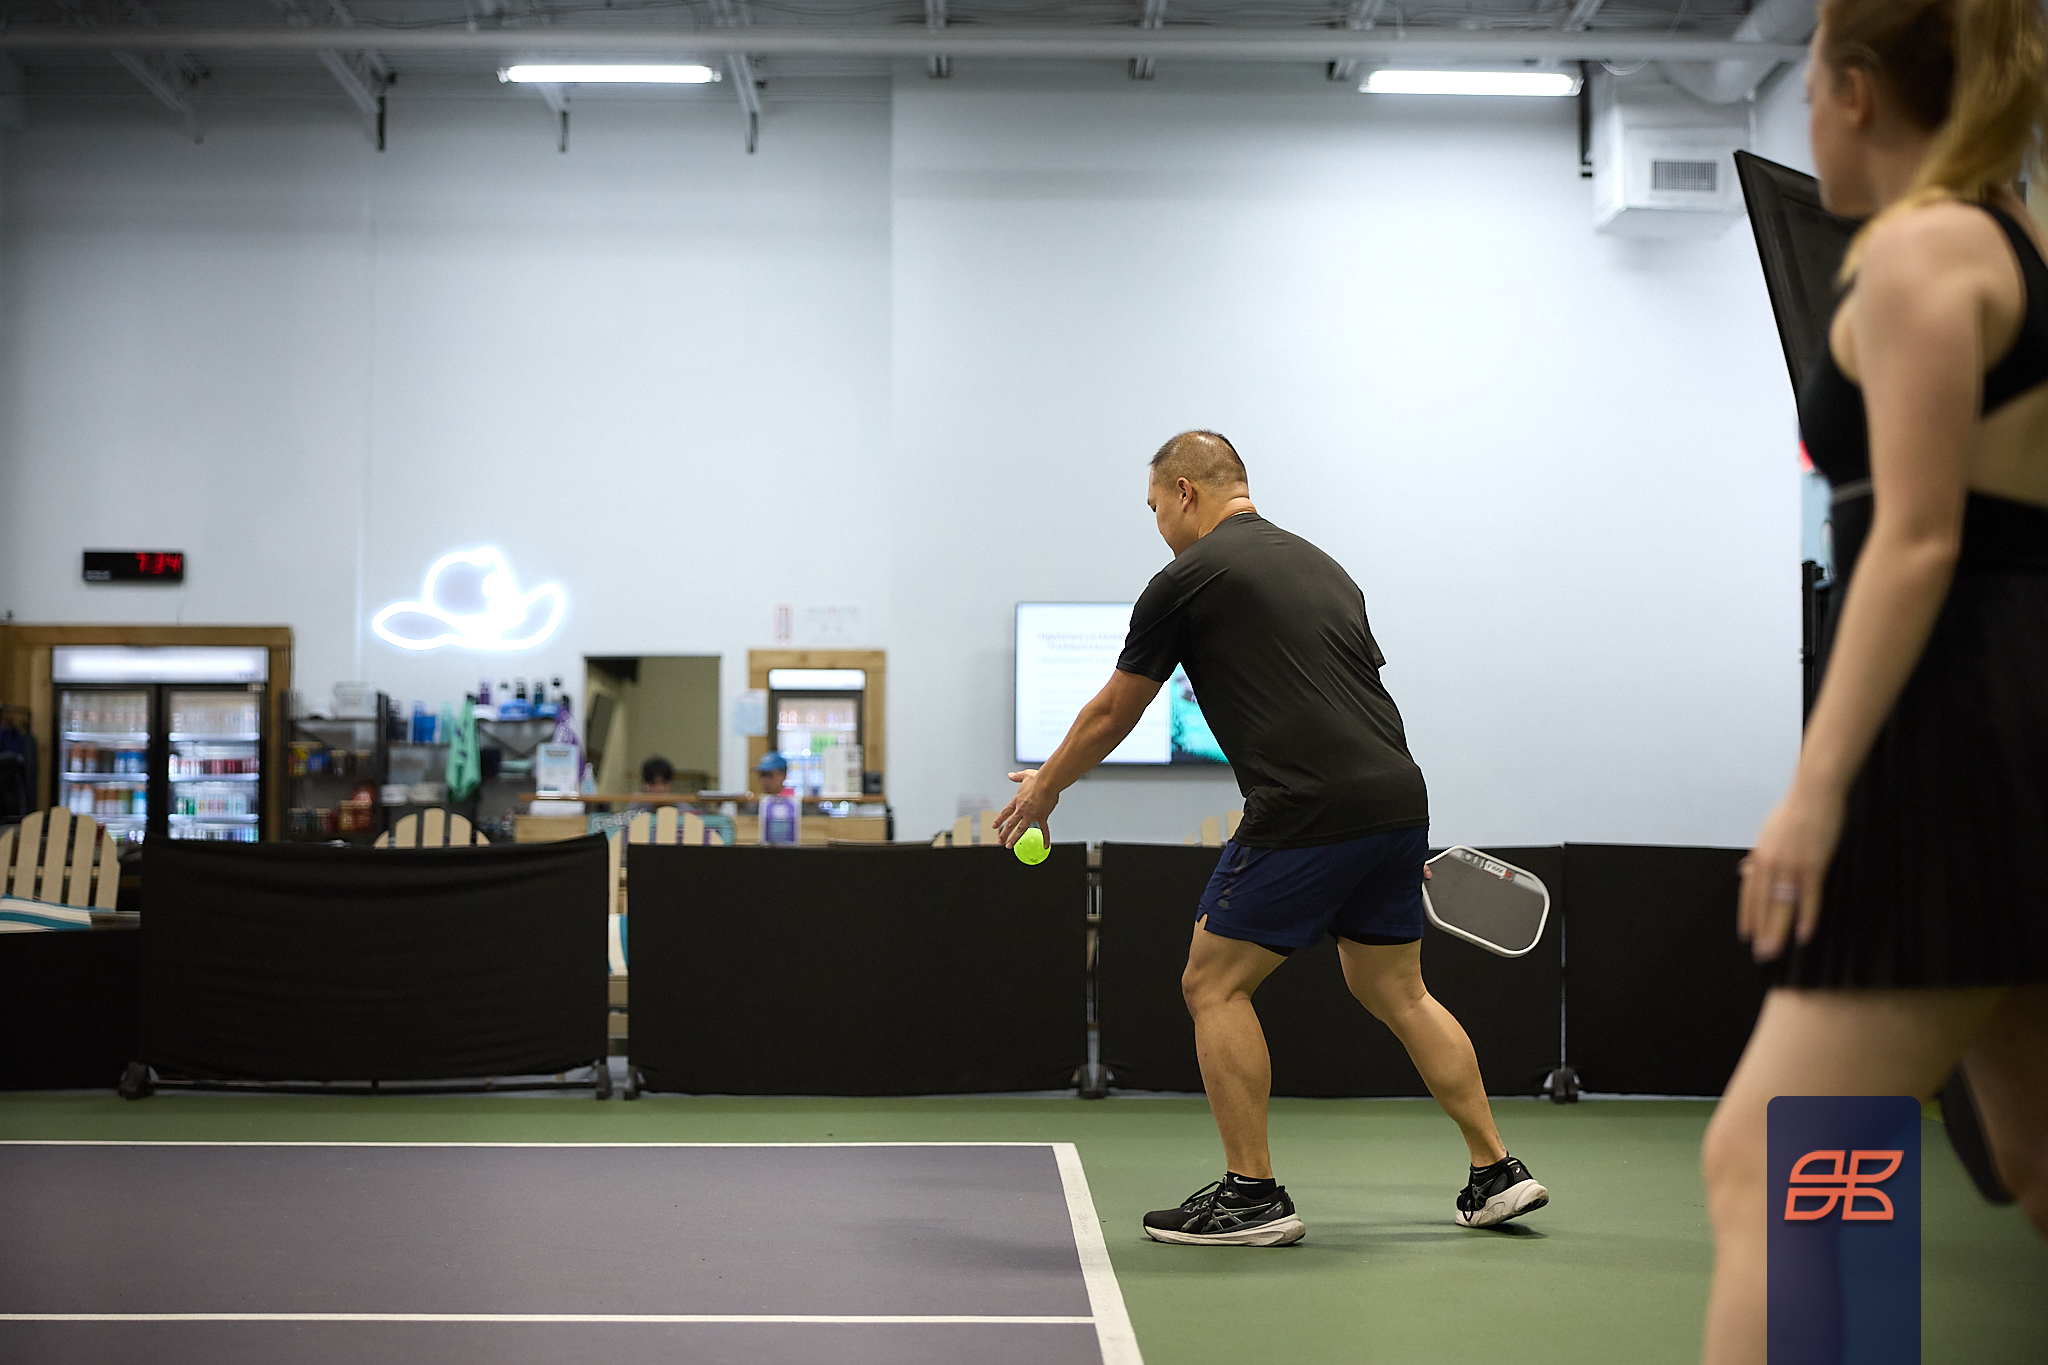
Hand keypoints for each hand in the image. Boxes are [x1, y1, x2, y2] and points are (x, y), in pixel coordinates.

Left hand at [995, 768, 1054, 847]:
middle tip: (1000, 841)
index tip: (994, 826)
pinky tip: (1045, 845)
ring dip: (1014, 839)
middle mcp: (1022, 809)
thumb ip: (1017, 777)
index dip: (999, 820)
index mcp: (1017, 800)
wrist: (1047, 782)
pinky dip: (1045, 838)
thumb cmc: (1038, 778)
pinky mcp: (1042, 817)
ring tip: (1010, 846)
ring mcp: (1031, 815)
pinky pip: (1044, 830)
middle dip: (1004, 834)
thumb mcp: (1024, 775)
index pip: (1006, 812)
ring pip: (1021, 829)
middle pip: (1011, 824)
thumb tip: (1011, 775)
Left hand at [1739, 783, 1846, 961]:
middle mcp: (1770, 864)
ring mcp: (1790, 865)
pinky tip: (1804, 935)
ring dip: (1778, 931)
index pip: (1749, 892)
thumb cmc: (1794, 811)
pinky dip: (1806, 917)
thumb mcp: (1767, 832)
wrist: (1813, 793)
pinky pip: (1808, 897)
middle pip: (1763, 904)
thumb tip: (1746, 869)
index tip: (1746, 934)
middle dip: (1761, 931)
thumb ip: (1760, 855)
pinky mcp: (1813, 865)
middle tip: (1761, 954)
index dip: (1748, 915)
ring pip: (1782, 905)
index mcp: (1760, 856)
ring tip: (1776, 951)